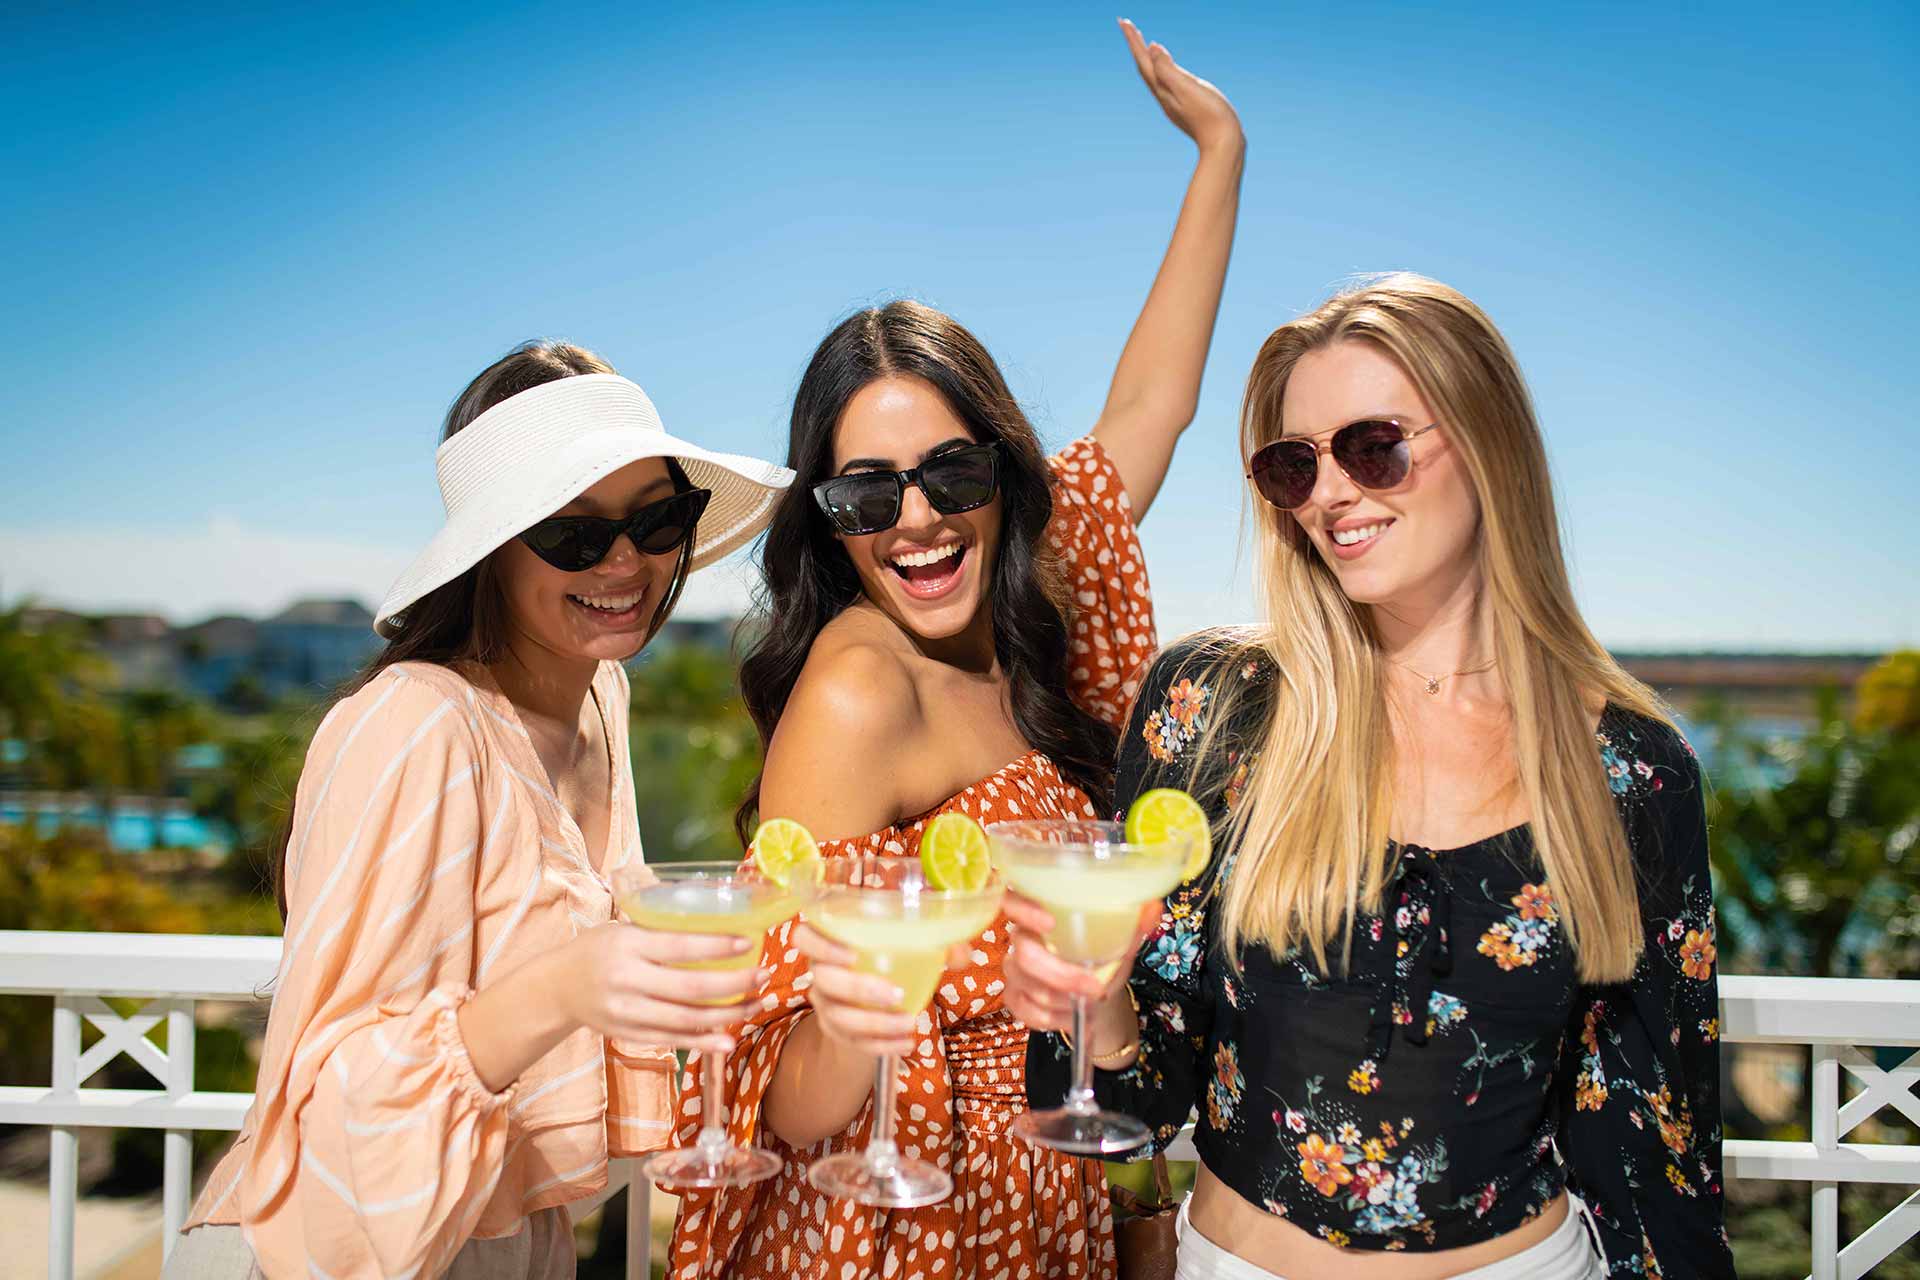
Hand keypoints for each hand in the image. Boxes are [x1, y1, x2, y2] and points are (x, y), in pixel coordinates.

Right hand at [560, 923, 763, 1053]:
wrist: (557, 987)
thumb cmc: (599, 949)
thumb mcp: (623, 928)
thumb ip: (662, 930)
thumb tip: (719, 923)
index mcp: (627, 945)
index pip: (678, 946)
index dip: (716, 947)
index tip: (748, 942)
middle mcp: (627, 980)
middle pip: (689, 987)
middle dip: (733, 984)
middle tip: (763, 975)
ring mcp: (627, 1012)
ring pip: (685, 1018)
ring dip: (727, 1015)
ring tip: (756, 1004)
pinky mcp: (629, 1034)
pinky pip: (672, 1039)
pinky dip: (702, 1041)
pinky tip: (728, 1039)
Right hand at [793, 922, 933, 1058]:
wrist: (874, 1000)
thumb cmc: (890, 960)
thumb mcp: (912, 946)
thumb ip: (939, 945)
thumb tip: (962, 953)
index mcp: (829, 941)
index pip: (804, 937)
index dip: (821, 945)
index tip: (852, 953)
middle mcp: (820, 972)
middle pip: (823, 980)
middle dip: (858, 988)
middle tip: (896, 994)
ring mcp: (825, 1004)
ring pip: (839, 1016)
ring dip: (874, 1023)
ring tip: (909, 1023)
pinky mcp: (836, 1032)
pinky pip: (853, 1042)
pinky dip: (881, 1045)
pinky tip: (907, 1044)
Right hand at [1000, 890, 1161, 1032]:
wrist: (1098, 995)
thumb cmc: (1104, 958)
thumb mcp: (1121, 942)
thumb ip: (1133, 925)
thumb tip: (1153, 908)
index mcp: (1041, 914)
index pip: (1013, 900)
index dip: (1023, 909)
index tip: (1050, 923)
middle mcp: (1021, 938)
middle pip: (1024, 955)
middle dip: (1062, 976)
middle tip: (1095, 987)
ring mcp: (1014, 970)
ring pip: (1029, 988)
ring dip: (1065, 1001)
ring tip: (1091, 1003)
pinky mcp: (1014, 997)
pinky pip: (1027, 1012)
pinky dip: (1055, 1019)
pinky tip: (1072, 1017)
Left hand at [1119, 18, 1242, 155]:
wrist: (1224, 145)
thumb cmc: (1210, 116)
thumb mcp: (1188, 88)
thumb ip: (1168, 69)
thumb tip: (1152, 48)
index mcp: (1164, 89)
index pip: (1144, 59)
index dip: (1134, 40)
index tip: (1123, 21)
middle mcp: (1165, 95)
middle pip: (1145, 65)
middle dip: (1136, 44)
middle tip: (1126, 25)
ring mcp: (1174, 102)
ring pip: (1153, 75)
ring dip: (1146, 57)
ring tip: (1141, 43)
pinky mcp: (1185, 106)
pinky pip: (1166, 82)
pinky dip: (1161, 69)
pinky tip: (1166, 68)